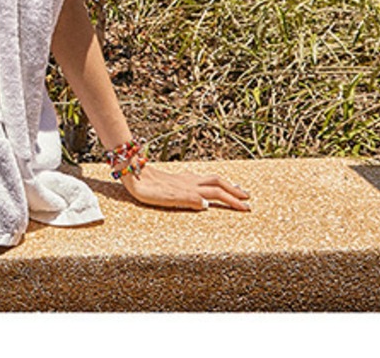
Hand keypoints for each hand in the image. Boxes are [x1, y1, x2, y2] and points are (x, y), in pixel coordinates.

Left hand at [121, 166, 251, 211]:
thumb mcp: (166, 198)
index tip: (248, 208)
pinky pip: (200, 178)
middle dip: (234, 191)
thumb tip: (206, 205)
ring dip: (225, 184)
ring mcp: (183, 178)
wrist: (132, 172)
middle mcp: (190, 182)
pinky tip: (207, 184)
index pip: (218, 194)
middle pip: (218, 183)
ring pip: (210, 179)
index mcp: (191, 189)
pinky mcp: (176, 178)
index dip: (233, 201)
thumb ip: (186, 200)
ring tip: (234, 188)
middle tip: (248, 197)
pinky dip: (211, 182)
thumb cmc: (146, 189)